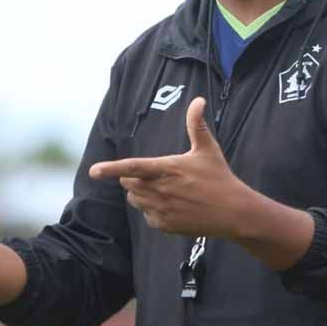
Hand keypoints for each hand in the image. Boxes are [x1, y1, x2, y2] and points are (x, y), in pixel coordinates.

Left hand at [89, 97, 255, 238]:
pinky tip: (172, 206)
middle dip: (133, 178)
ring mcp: (161, 210)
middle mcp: (160, 190)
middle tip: (155, 175)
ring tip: (164, 190)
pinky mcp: (164, 225)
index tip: (93, 171)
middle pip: (128, 183)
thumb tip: (198, 100)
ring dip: (140, 194)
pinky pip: (146, 216)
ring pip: (134, 200)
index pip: (132, 168)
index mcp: (166, 169)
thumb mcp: (208, 149)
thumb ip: (196, 125)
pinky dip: (153, 211)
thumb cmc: (220, 177)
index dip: (111, 169)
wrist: (233, 212)